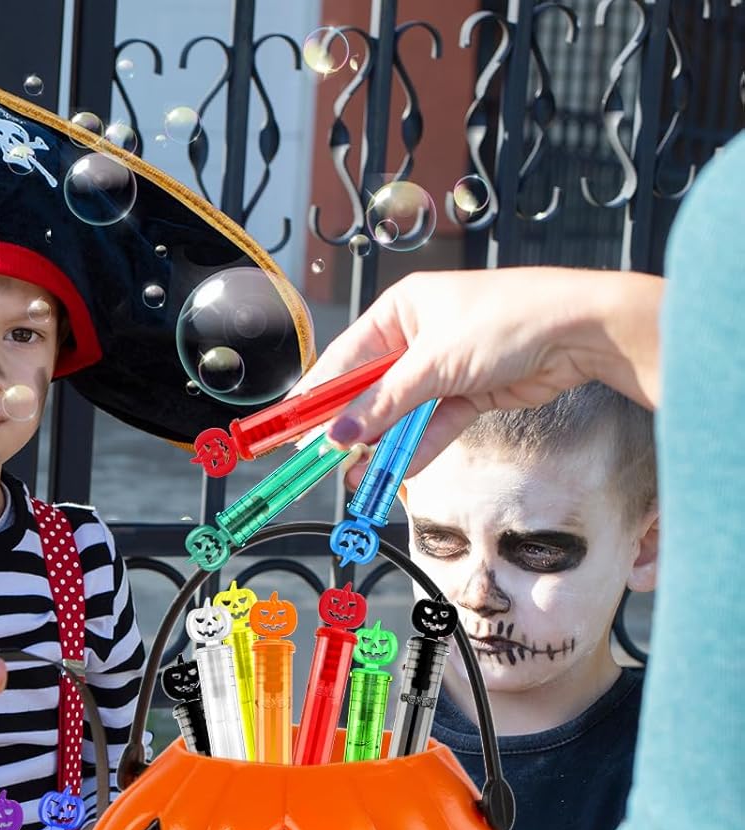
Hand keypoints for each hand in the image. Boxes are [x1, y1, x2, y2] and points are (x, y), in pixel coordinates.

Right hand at [295, 268, 663, 473]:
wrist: (581, 332)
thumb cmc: (509, 320)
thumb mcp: (433, 363)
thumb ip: (383, 405)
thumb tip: (337, 435)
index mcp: (401, 310)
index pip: (344, 359)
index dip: (316, 396)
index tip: (290, 428)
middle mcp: (419, 336)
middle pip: (371, 391)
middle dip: (350, 428)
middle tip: (321, 460)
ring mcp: (444, 367)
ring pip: (401, 414)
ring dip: (381, 446)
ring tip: (357, 476)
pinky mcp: (468, 394)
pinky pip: (431, 427)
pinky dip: (414, 449)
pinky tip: (393, 472)